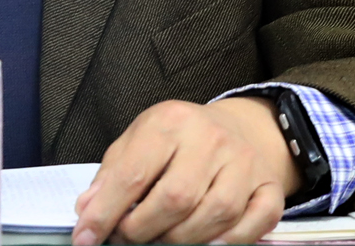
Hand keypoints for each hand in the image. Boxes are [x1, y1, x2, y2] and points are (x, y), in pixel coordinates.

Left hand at [71, 97, 300, 244]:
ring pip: (214, 216)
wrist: (237, 127)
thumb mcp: (141, 139)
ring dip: (181, 240)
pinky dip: (229, 242)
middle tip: (126, 239)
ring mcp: (244, 163)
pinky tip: (206, 243)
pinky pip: (253, 224)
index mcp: (171, 121)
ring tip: (159, 241)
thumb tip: (88, 211)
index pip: (133, 174)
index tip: (85, 237)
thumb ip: (113, 173)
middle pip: (175, 199)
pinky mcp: (269, 186)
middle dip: (142, 231)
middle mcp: (211, 138)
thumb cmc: (181, 138)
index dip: (106, 212)